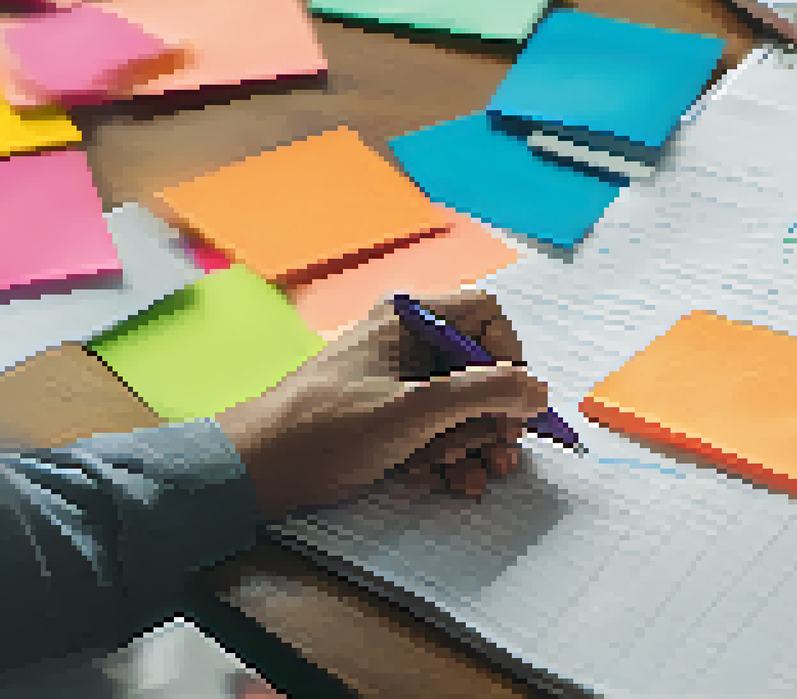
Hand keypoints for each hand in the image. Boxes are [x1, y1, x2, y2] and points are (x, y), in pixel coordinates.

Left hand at [217, 290, 549, 519]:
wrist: (257, 469)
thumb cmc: (326, 429)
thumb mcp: (414, 410)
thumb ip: (483, 395)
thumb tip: (539, 391)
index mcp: (408, 318)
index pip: (486, 315)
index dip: (510, 356)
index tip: (515, 402)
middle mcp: (405, 341)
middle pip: (478, 366)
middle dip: (495, 413)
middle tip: (503, 451)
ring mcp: (395, 381)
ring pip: (460, 403)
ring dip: (476, 442)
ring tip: (478, 476)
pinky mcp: (385, 417)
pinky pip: (435, 427)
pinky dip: (450, 454)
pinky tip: (456, 483)